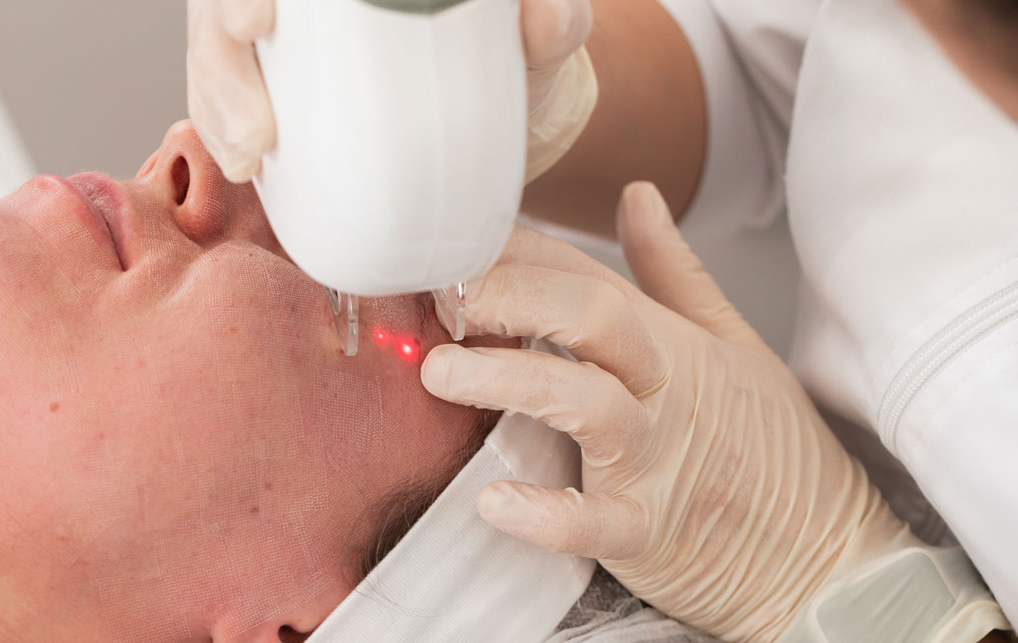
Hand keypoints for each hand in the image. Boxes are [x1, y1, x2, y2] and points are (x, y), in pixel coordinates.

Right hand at [186, 0, 593, 182]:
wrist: (492, 103)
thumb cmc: (507, 52)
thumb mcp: (537, 32)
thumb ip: (554, 17)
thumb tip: (548, 19)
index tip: (258, 17)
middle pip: (221, 6)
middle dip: (218, 51)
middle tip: (254, 113)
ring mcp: (280, 43)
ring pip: (212, 50)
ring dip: (215, 101)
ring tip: (249, 153)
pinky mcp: (270, 91)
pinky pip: (222, 103)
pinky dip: (222, 132)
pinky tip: (242, 164)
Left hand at [421, 183, 915, 641]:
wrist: (829, 557)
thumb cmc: (772, 449)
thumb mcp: (731, 344)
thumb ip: (672, 272)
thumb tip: (638, 195)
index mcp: (671, 341)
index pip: (587, 274)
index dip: (517, 252)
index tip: (453, 246)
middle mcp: (662, 389)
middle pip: (591, 316)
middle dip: (514, 295)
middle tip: (444, 298)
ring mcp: (657, 460)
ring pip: (585, 403)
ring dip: (508, 381)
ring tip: (439, 373)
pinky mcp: (650, 533)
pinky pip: (596, 520)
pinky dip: (546, 512)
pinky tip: (493, 500)